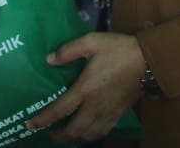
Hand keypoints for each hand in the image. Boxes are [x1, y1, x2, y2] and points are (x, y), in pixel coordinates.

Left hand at [26, 32, 144, 142]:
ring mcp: (108, 112)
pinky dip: (93, 135)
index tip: (30, 125)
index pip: (59, 110)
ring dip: (76, 137)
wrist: (148, 60)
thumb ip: (69, 51)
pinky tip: (89, 131)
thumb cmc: (119, 49)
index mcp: (85, 89)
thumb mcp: (92, 42)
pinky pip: (104, 131)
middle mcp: (95, 105)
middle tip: (50, 134)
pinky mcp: (119, 113)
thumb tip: (49, 60)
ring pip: (89, 134)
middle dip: (60, 136)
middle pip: (74, 130)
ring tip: (68, 134)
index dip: (43, 119)